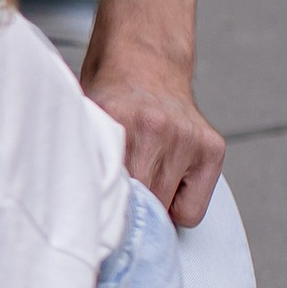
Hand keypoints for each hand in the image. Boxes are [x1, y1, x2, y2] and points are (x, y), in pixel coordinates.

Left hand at [80, 35, 223, 228]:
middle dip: (125, 212)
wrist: (145, 60)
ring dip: (152, 207)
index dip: (99, 215)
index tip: (95, 227)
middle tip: (116, 201)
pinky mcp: (212, 149)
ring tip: (141, 180)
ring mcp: (186, 139)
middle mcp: (154, 129)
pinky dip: (178, 206)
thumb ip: (82, 160)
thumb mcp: (84, 120)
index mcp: (115, 120)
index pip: (107, 195)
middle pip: (137, 207)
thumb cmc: (110, 97)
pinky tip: (166, 180)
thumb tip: (74, 215)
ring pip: (166, 213)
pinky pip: (192, 211)